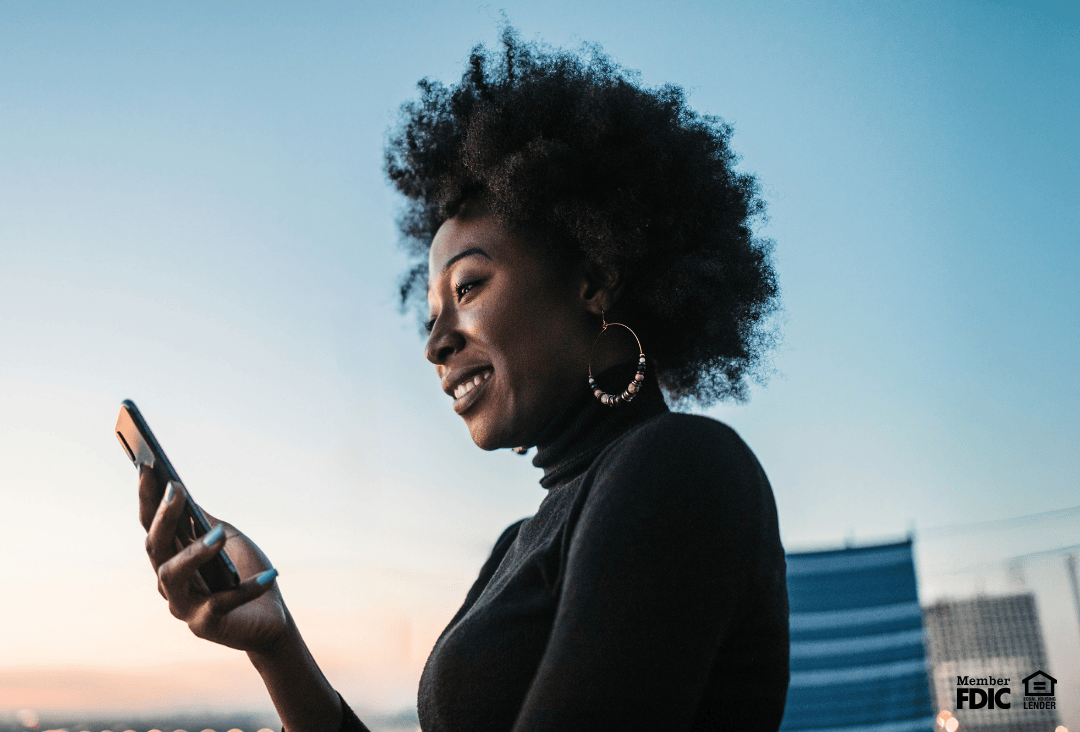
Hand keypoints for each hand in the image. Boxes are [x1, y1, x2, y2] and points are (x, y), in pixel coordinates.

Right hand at [140, 466, 287, 651]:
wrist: (270, 617)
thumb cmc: (245, 572)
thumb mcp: (228, 538)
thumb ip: (204, 520)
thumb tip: (178, 488)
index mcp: (173, 557)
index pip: (152, 525)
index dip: (148, 497)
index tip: (147, 465)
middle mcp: (170, 582)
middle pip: (156, 547)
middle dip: (163, 516)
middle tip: (176, 489)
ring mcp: (184, 605)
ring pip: (173, 575)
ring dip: (195, 552)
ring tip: (219, 535)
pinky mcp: (206, 626)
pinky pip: (222, 604)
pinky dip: (247, 589)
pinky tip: (270, 574)